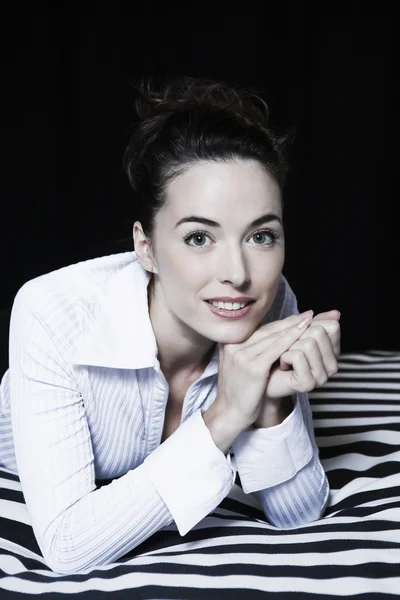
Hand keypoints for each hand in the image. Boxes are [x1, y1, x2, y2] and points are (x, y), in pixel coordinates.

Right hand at [214, 310, 314, 429]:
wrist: (229, 413)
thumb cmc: (238, 391)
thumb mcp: (237, 366)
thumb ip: (247, 350)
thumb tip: (267, 338)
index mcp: (229, 344)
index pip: (260, 329)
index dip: (281, 322)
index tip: (298, 317)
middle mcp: (234, 346)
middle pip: (267, 331)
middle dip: (289, 322)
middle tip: (308, 315)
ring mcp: (242, 356)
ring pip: (273, 337)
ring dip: (293, 328)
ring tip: (309, 321)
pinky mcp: (253, 367)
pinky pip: (276, 350)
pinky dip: (290, 339)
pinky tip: (302, 334)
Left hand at [263, 309, 340, 399]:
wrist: (262, 378)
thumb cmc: (277, 354)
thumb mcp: (296, 334)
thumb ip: (315, 323)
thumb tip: (335, 313)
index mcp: (332, 352)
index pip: (332, 326)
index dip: (310, 325)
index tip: (299, 336)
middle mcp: (332, 365)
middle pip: (319, 332)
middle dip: (297, 336)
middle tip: (289, 349)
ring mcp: (321, 376)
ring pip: (308, 343)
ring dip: (289, 347)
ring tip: (285, 358)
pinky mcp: (308, 383)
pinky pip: (297, 356)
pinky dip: (284, 356)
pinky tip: (283, 366)